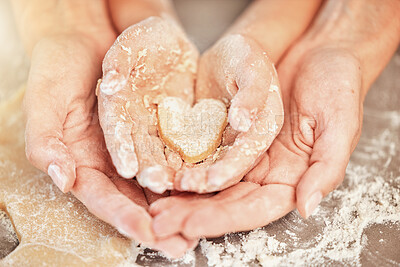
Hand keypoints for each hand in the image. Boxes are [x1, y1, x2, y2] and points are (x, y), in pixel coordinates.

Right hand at [20, 1, 195, 256]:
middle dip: (160, 223)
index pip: (106, 198)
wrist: (85, 38)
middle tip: (182, 245)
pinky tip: (204, 184)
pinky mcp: (157, 128)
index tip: (148, 233)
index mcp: (84, 163)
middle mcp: (113, 161)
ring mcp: (137, 146)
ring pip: (160, 182)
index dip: (126, 217)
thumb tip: (63, 181)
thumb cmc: (57, 70)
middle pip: (137, 200)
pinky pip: (174, 152)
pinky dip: (188, 170)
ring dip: (179, 205)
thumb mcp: (46, 104)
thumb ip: (48, 143)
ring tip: (199, 225)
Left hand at [149, 44, 362, 237]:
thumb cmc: (337, 86)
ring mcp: (245, 156)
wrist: (319, 53)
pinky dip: (184, 166)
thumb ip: (325, 168)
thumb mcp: (340, 124)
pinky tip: (162, 174)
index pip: (254, 208)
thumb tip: (307, 207)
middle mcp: (266, 172)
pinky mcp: (230, 135)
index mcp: (292, 178)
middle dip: (193, 213)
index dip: (222, 218)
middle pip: (226, 202)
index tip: (191, 223)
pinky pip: (204, 155)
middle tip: (161, 222)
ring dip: (183, 197)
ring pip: (210, 184)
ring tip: (155, 206)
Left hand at [172, 34, 282, 192]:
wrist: (227, 55)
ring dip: (186, 186)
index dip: (232, 170)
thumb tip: (244, 123)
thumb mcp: (254, 68)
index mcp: (264, 130)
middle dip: (205, 188)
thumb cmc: (248, 56)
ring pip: (205, 172)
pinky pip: (188, 159)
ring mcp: (222, 147)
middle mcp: (244, 146)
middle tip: (183, 192)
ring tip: (164, 194)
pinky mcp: (202, 142)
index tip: (211, 180)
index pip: (249, 156)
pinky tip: (158, 176)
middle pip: (226, 175)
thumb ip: (253, 94)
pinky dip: (175, 170)